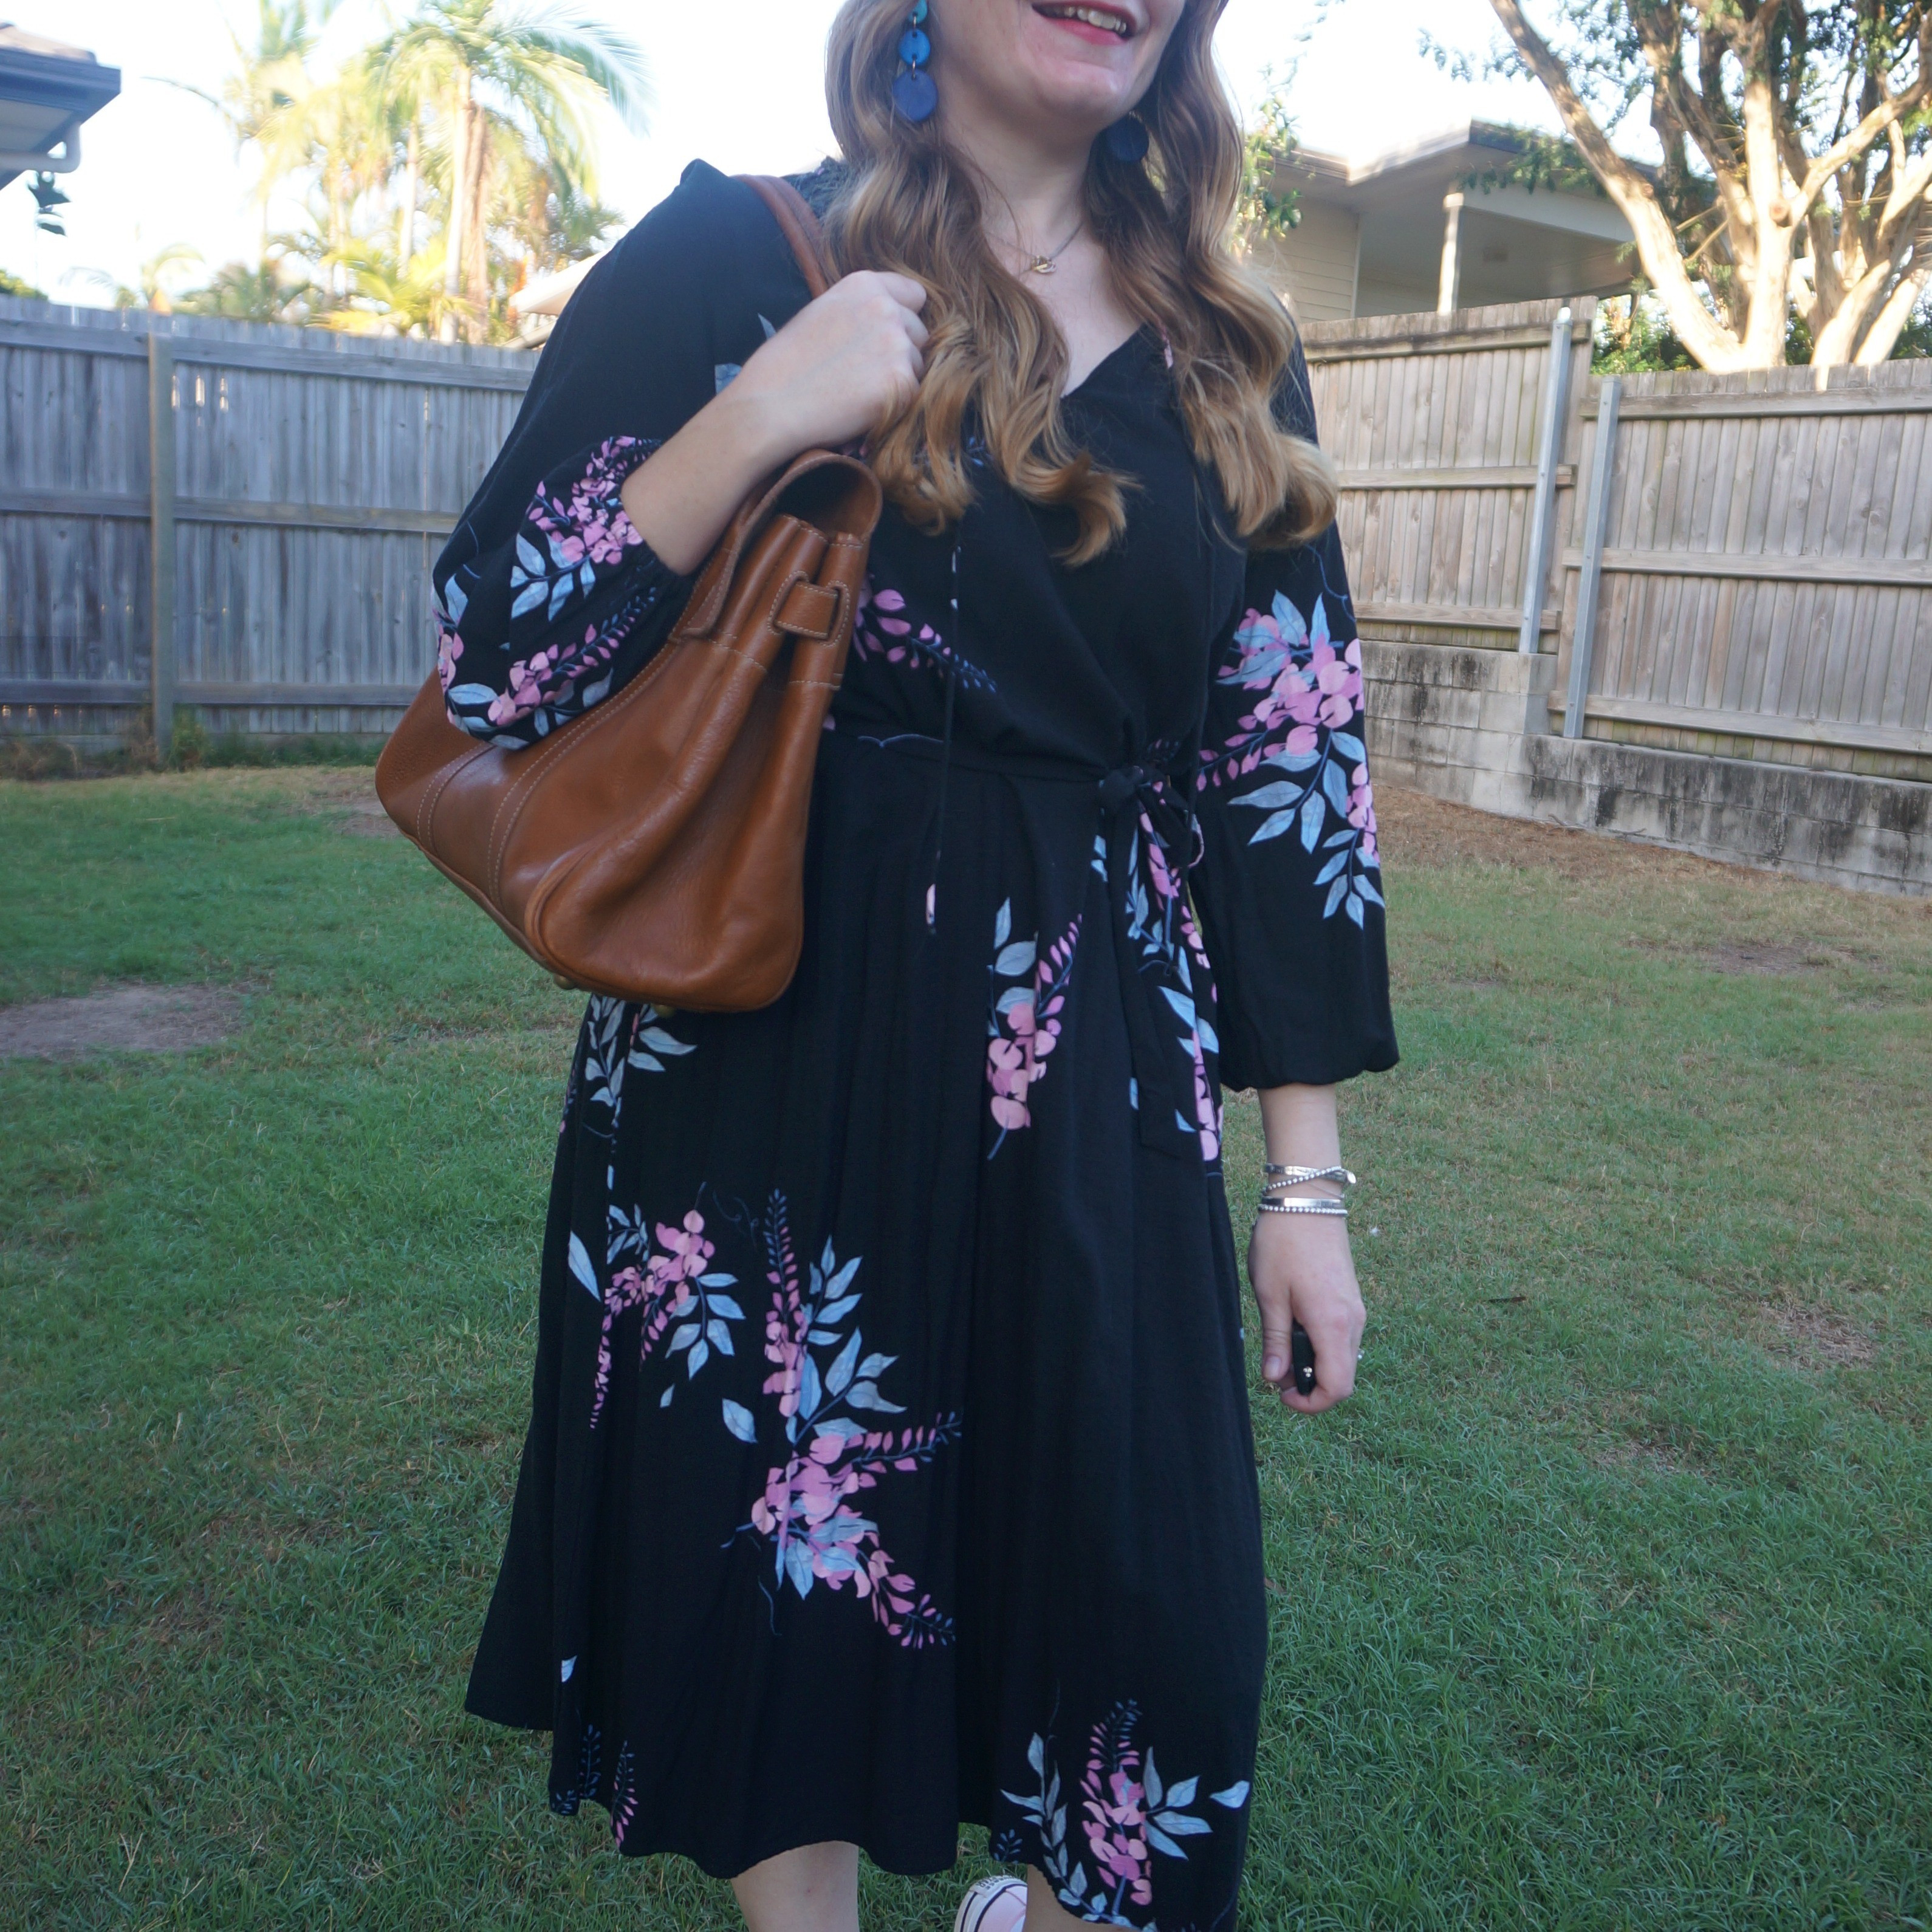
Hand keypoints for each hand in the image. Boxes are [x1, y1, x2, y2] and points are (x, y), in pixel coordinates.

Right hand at [728, 270, 929, 460]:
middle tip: (862, 372)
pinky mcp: (902, 381)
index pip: (914, 295)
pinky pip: (913, 394)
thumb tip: (894, 318)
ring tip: (857, 390)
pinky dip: (895, 405)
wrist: (772, 405)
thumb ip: (860, 309)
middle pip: (919, 333)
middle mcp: (885, 307)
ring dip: (898, 379)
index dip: (903, 318)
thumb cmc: (786, 365)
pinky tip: (862, 407)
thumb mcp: (822, 313)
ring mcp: (896, 344)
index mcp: (864, 284)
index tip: (883, 338)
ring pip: (918, 365)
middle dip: (901, 352)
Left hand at [1248, 1212, 1363, 1414]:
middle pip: (1343, 1378)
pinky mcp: (1351, 1300)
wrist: (1307, 1201)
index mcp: (1333, 1324)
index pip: (1337, 1387)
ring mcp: (1356, 1310)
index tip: (1281, 1394)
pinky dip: (1321, 1347)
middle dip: (1310, 1385)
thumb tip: (1276, 1378)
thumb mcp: (1270, 1295)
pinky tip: (1295, 1328)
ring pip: (1343, 1358)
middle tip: (1275, 1371)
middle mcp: (1353, 1321)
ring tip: (1281, 1346)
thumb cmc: (1283, 1244)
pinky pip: (1342, 1338)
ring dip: (1314, 1365)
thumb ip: (1276, 1341)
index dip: (1310, 1403)